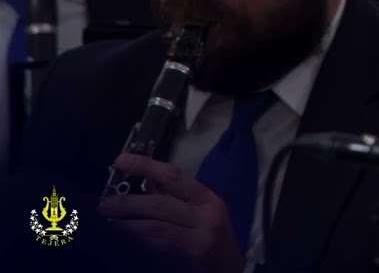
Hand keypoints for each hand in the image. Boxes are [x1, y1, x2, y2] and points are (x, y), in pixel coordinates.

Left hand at [98, 153, 244, 272]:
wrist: (230, 272)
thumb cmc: (212, 242)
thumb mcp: (201, 216)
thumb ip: (176, 201)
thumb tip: (138, 187)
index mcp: (208, 200)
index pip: (174, 176)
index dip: (146, 166)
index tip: (121, 160)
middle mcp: (206, 217)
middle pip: (159, 204)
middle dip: (126, 203)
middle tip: (104, 205)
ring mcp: (199, 240)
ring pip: (153, 228)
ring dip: (125, 225)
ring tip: (106, 224)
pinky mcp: (190, 258)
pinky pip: (156, 248)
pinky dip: (135, 244)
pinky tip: (121, 243)